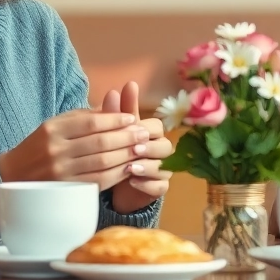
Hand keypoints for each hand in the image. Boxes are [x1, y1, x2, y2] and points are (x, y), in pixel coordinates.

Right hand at [0, 109, 146, 189]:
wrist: (13, 176)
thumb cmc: (40, 146)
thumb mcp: (56, 125)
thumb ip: (83, 117)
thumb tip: (114, 108)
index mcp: (53, 129)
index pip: (91, 122)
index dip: (115, 119)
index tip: (132, 117)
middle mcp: (55, 150)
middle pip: (100, 142)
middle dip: (126, 137)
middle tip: (144, 133)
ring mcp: (60, 172)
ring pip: (102, 162)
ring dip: (126, 155)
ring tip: (141, 148)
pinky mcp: (66, 190)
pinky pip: (97, 181)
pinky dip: (117, 174)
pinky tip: (129, 167)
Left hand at [99, 81, 172, 213]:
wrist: (117, 183)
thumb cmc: (117, 152)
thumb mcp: (114, 132)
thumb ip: (116, 113)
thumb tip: (113, 91)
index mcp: (152, 133)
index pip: (156, 127)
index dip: (144, 128)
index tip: (131, 129)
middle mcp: (161, 150)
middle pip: (165, 146)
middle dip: (149, 148)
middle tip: (134, 150)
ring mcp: (163, 170)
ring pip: (164, 167)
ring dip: (147, 167)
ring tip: (129, 168)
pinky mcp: (159, 188)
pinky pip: (160, 186)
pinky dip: (147, 184)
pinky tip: (133, 182)